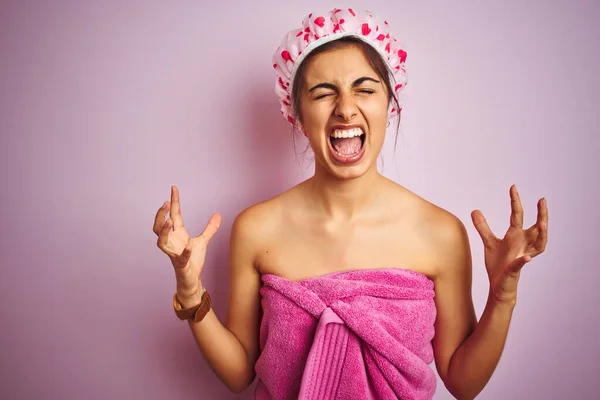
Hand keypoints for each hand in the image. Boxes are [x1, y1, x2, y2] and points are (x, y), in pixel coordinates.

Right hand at [153, 186, 221, 300]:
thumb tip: (218, 214)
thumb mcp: (203, 241)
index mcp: (177, 234)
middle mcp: (172, 242)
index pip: (173, 215)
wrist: (192, 279)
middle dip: (160, 214)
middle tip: (166, 203)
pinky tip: (189, 246)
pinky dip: (184, 253)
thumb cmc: (193, 260)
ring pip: (161, 241)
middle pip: (158, 226)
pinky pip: (180, 259)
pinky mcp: (180, 265)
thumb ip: (210, 228)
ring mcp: (174, 254)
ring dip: (164, 231)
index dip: (173, 201)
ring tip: (169, 221)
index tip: (174, 188)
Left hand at [471, 184, 548, 303]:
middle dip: (542, 215)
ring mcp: (522, 256)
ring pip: (539, 245)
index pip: (518, 215)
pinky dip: (523, 261)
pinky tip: (526, 258)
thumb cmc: (497, 264)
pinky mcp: (515, 269)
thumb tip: (475, 210)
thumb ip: (483, 227)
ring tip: (543, 223)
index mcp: (515, 236)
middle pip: (537, 228)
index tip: (513, 187)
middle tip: (542, 200)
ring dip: (542, 234)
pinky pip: (521, 264)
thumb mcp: (489, 242)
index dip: (515, 201)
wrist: (498, 285)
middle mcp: (523, 244)